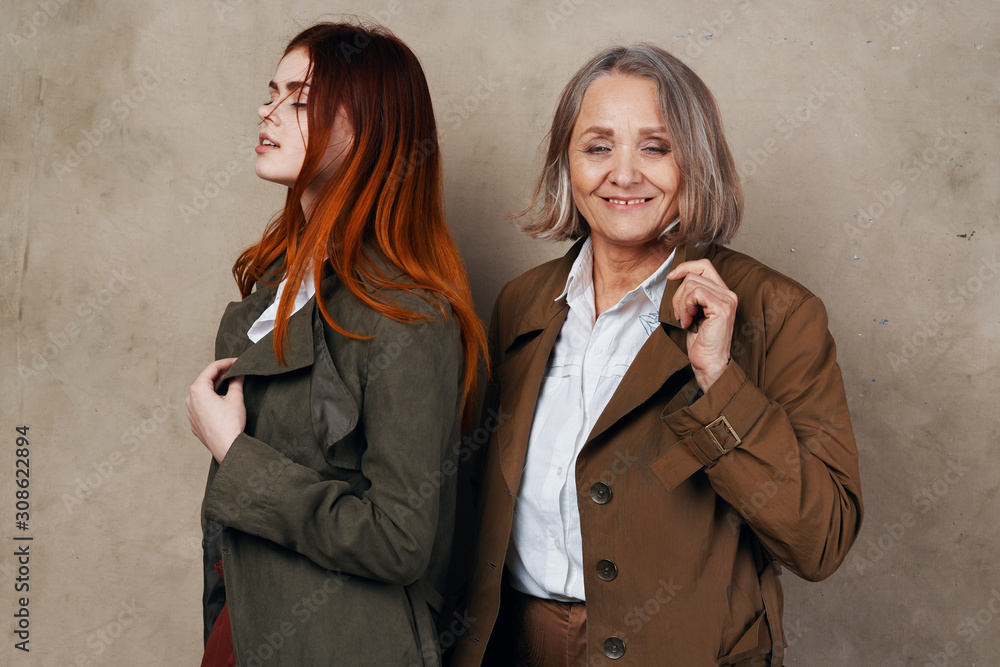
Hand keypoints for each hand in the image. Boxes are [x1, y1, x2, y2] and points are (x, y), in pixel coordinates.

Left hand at [187, 358, 245, 462]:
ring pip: (203, 394)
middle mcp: (190, 400)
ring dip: (215, 388)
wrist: (227, 447)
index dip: (226, 362)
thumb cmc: (230, 424)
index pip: (212, 369)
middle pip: (205, 381)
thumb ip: (236, 381)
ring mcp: (191, 413)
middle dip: (221, 375)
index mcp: (198, 390)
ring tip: (230, 386)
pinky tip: (223, 404)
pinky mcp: (195, 424)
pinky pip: (202, 407)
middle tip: (235, 371)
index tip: (237, 361)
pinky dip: (211, 401)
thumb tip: (238, 374)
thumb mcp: (236, 398)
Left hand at [667, 259, 736, 390]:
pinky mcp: (721, 307)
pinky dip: (685, 306)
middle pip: (694, 274)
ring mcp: (727, 299)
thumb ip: (691, 295)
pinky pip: (695, 293)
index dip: (685, 267)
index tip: (671, 278)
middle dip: (678, 293)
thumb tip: (675, 277)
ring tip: (685, 320)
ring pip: (691, 283)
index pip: (704, 265)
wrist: (710, 363)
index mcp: (722, 293)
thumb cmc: (701, 342)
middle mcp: (728, 293)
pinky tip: (688, 321)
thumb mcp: (693, 312)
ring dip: (680, 303)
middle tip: (678, 313)